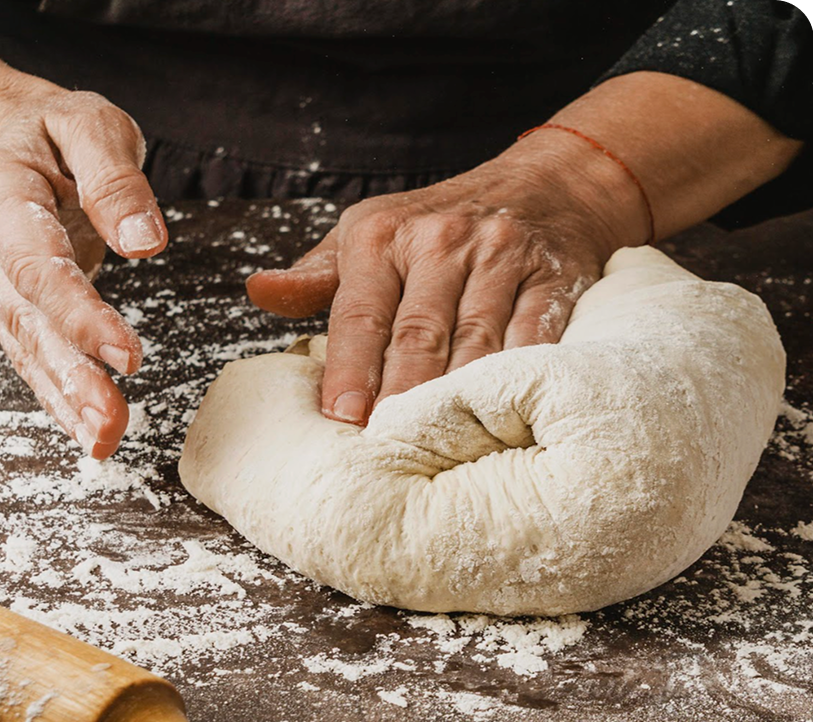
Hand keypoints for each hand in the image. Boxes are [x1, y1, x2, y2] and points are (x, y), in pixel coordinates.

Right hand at [0, 85, 166, 458]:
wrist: (1, 139)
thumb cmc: (53, 132)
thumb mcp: (89, 124)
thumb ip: (114, 178)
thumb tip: (144, 241)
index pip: (37, 264)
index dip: (79, 314)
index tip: (128, 355)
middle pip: (28, 319)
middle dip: (71, 375)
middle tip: (112, 422)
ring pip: (26, 347)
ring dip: (66, 397)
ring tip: (105, 439)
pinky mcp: (7, 304)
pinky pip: (29, 354)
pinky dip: (57, 395)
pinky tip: (86, 430)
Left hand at [247, 141, 644, 425]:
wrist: (546, 183)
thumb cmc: (437, 222)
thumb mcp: (368, 232)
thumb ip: (315, 275)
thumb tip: (259, 291)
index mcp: (383, 234)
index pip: (360, 313)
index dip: (349, 369)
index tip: (341, 416)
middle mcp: (442, 240)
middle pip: (417, 333)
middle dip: (399, 395)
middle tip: (385, 447)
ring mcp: (502, 257)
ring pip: (474, 342)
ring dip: (455, 397)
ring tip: (436, 446)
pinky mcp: (553, 278)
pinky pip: (534, 337)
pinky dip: (516, 380)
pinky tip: (501, 417)